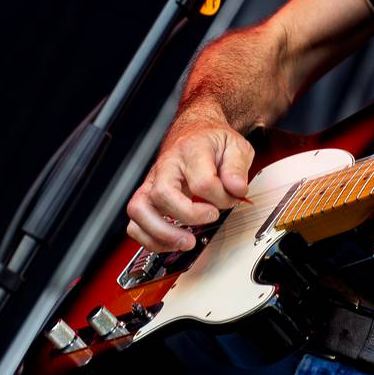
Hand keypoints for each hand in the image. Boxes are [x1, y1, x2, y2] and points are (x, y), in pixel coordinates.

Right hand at [126, 113, 254, 251]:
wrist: (195, 132)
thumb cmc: (213, 142)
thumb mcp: (236, 146)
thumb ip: (238, 168)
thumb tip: (237, 189)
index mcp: (191, 150)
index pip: (202, 181)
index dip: (220, 197)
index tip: (231, 198)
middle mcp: (167, 166)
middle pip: (163, 194)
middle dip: (189, 215)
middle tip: (211, 216)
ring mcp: (153, 181)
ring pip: (140, 209)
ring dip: (163, 232)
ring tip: (187, 241)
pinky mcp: (147, 196)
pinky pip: (135, 223)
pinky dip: (150, 239)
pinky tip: (172, 242)